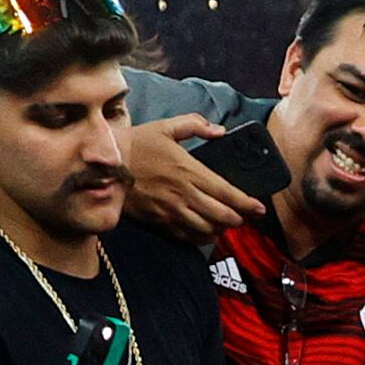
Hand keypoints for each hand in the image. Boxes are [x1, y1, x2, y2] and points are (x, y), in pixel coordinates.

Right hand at [125, 114, 261, 235]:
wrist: (105, 165)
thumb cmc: (135, 145)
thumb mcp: (166, 126)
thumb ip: (195, 126)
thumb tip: (219, 130)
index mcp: (189, 170)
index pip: (227, 192)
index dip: (247, 203)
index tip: (259, 207)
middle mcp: (184, 194)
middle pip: (222, 215)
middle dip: (238, 219)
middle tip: (245, 216)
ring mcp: (171, 210)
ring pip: (206, 229)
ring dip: (221, 229)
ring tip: (226, 224)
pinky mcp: (159, 221)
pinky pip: (186, 236)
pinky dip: (200, 238)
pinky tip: (205, 233)